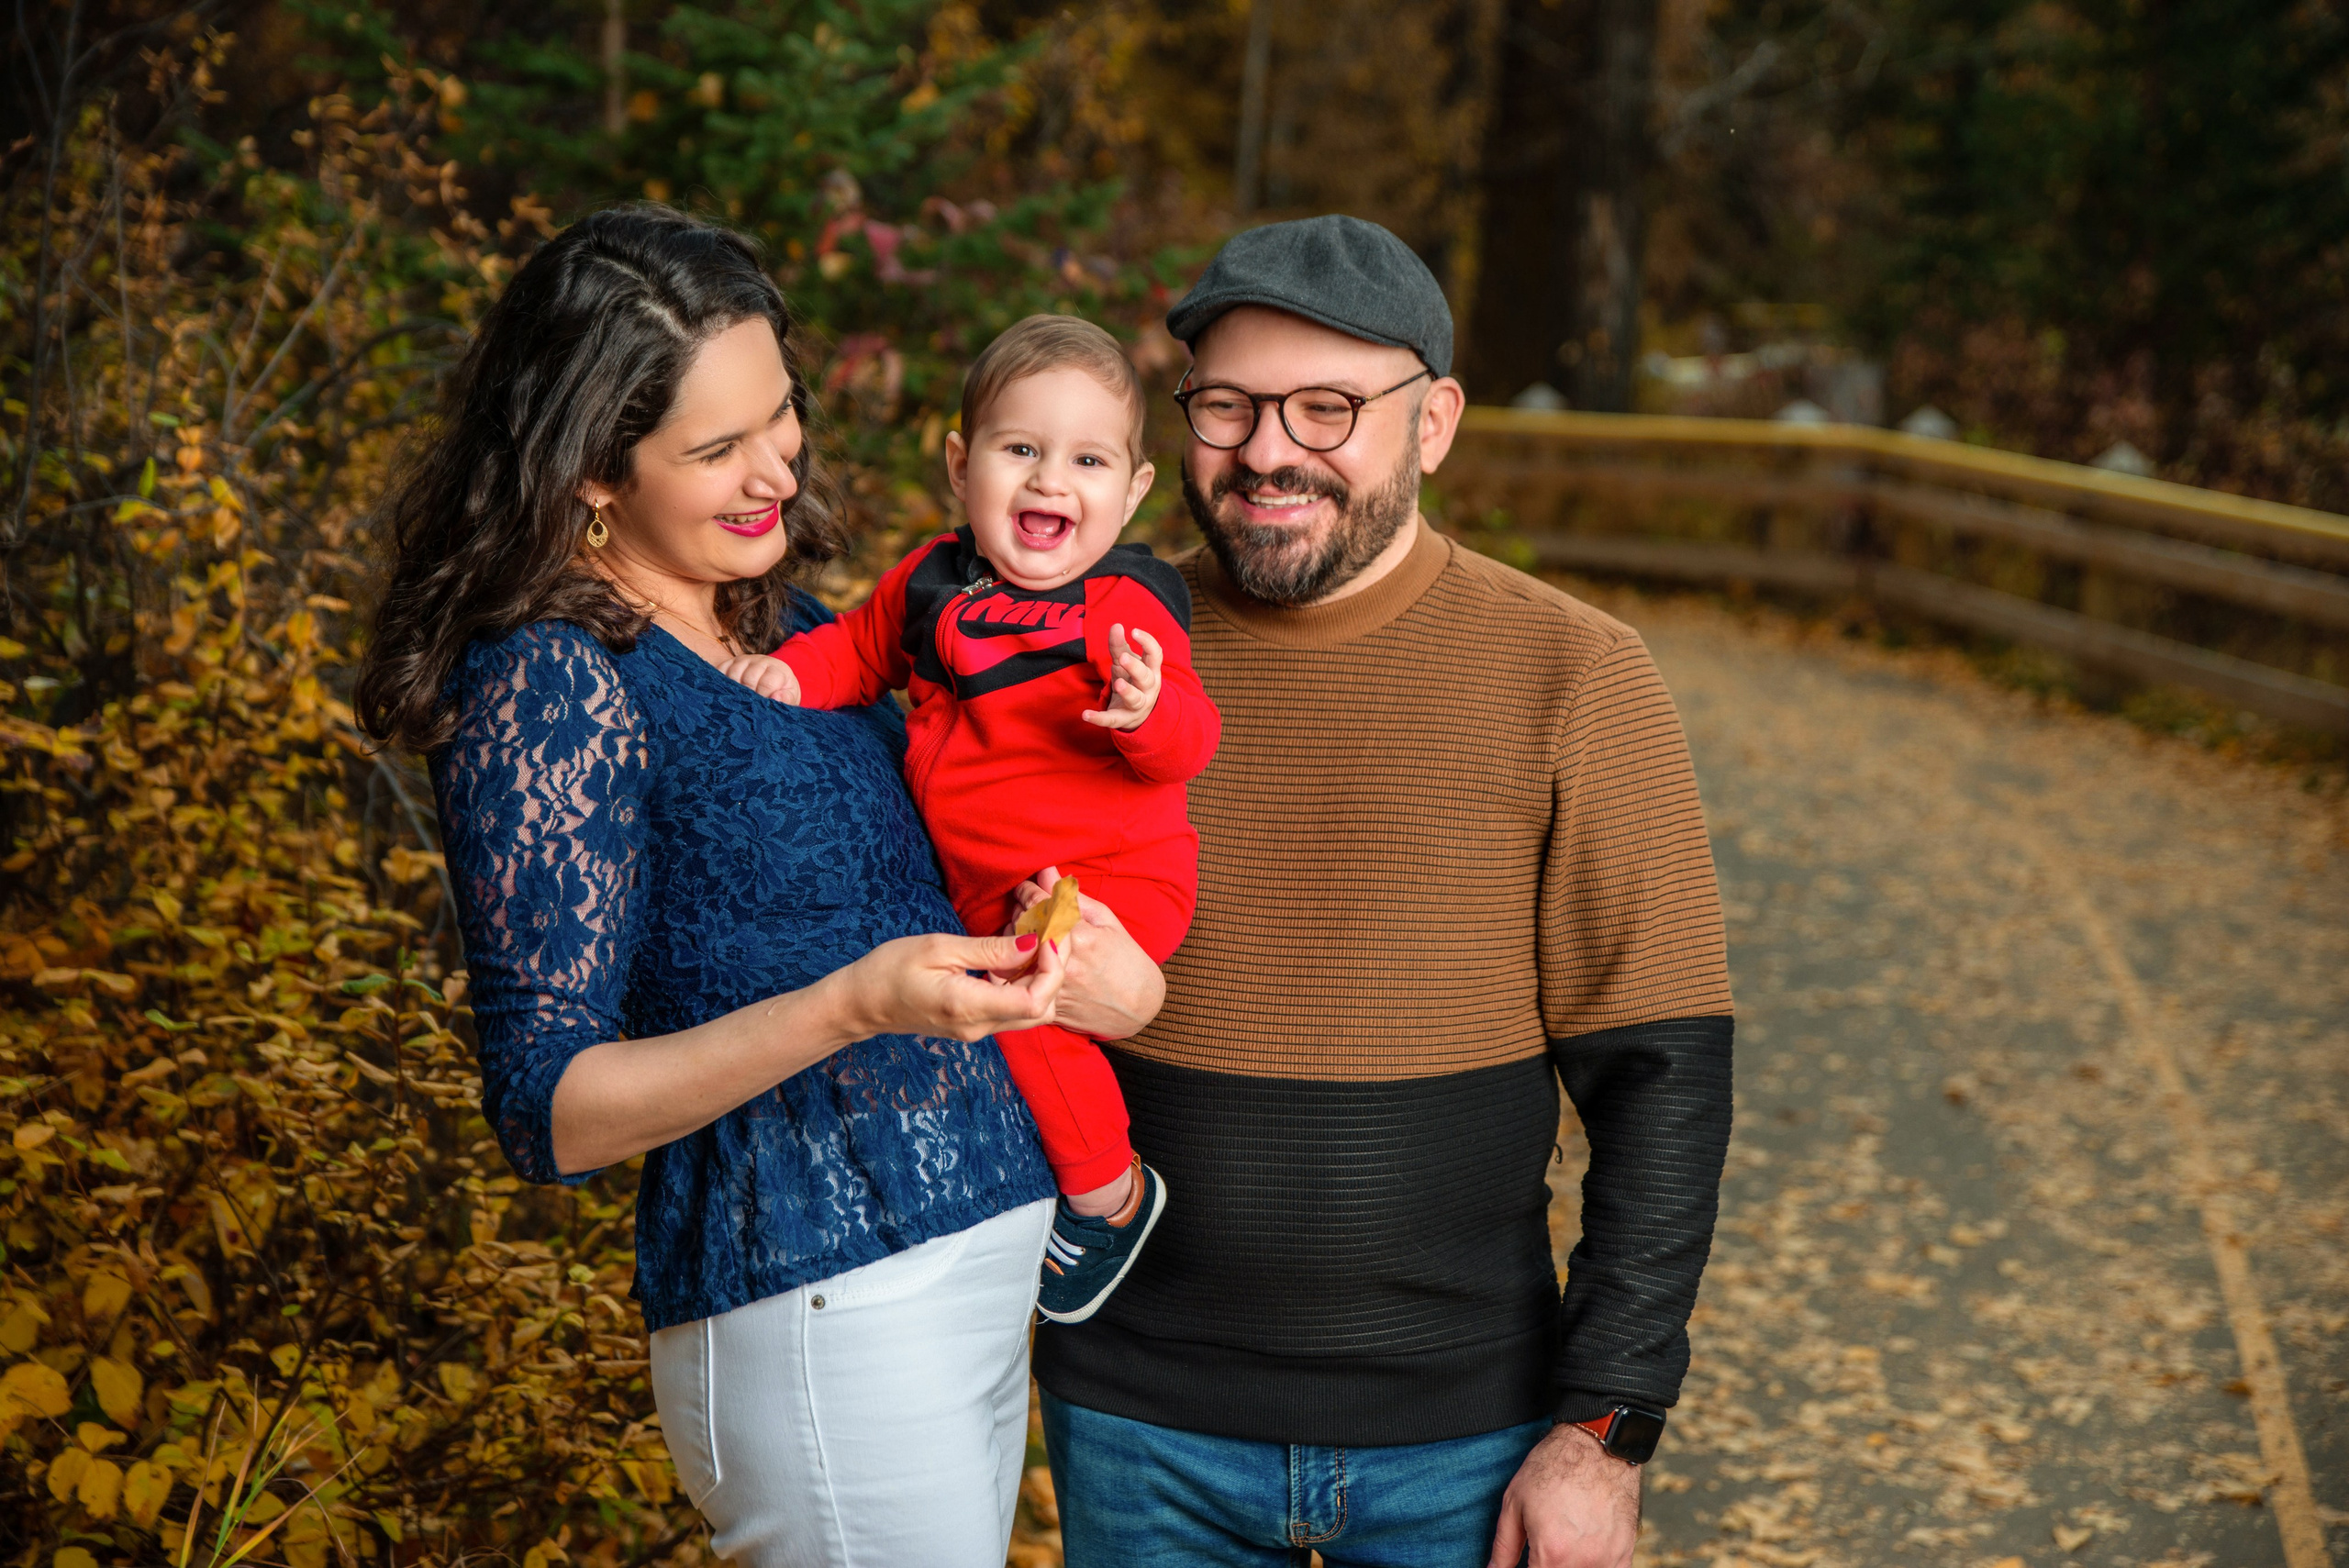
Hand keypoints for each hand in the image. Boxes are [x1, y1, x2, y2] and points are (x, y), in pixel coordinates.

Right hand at [719, 653, 800, 704]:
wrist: (771, 680)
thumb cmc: (781, 691)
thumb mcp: (790, 696)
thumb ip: (787, 698)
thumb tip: (776, 698)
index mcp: (777, 669)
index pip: (767, 682)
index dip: (763, 696)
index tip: (762, 707)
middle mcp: (760, 661)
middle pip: (749, 678)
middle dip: (748, 695)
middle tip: (749, 707)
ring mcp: (743, 660)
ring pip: (733, 675)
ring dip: (735, 691)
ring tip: (739, 702)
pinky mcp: (729, 663)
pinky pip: (720, 672)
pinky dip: (722, 684)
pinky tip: (727, 694)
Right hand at [829, 930, 1062, 1042]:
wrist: (862, 1002)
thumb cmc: (891, 969)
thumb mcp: (939, 948)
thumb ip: (989, 950)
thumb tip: (1033, 943)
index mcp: (970, 1007)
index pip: (1036, 1000)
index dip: (1053, 968)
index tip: (1046, 935)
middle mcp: (980, 1026)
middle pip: (1043, 1008)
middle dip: (1056, 970)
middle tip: (1049, 932)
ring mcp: (978, 1029)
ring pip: (1033, 1010)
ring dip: (1041, 975)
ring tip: (1033, 938)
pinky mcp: (976, 1023)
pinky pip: (1013, 1007)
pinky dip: (1024, 981)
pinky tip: (1014, 953)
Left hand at [1008, 866, 1164, 1040]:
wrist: (1139, 1007)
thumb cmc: (1127, 960)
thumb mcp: (1106, 921)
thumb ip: (1072, 897)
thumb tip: (1046, 871)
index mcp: (1080, 935)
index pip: (1037, 903)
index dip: (1026, 891)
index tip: (1025, 888)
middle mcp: (1063, 960)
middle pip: (1022, 926)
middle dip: (1019, 911)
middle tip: (1024, 907)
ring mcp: (1054, 985)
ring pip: (1014, 953)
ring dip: (1013, 937)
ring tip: (1027, 931)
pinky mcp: (1048, 1004)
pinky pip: (1017, 980)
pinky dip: (1013, 965)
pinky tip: (1023, 957)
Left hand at [1081, 624, 1161, 730]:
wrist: (1138, 713)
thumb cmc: (1133, 680)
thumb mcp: (1125, 662)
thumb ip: (1119, 646)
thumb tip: (1116, 625)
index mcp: (1151, 671)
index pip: (1155, 655)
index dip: (1148, 643)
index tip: (1134, 631)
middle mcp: (1148, 689)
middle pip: (1146, 677)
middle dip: (1135, 667)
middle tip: (1123, 657)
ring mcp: (1137, 705)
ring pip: (1135, 699)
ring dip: (1127, 691)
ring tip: (1117, 682)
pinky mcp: (1122, 718)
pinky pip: (1112, 719)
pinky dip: (1099, 718)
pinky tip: (1085, 714)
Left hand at [1485, 1425, 1640, 1567]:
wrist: (1597, 1445)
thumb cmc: (1554, 1467)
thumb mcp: (1515, 1502)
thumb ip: (1504, 1547)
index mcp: (1552, 1553)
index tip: (1526, 1560)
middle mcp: (1583, 1563)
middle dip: (1546, 1564)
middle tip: (1541, 1546)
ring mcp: (1607, 1560)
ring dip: (1567, 1566)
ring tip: (1562, 1540)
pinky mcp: (1624, 1554)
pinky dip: (1592, 1566)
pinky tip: (1582, 1549)